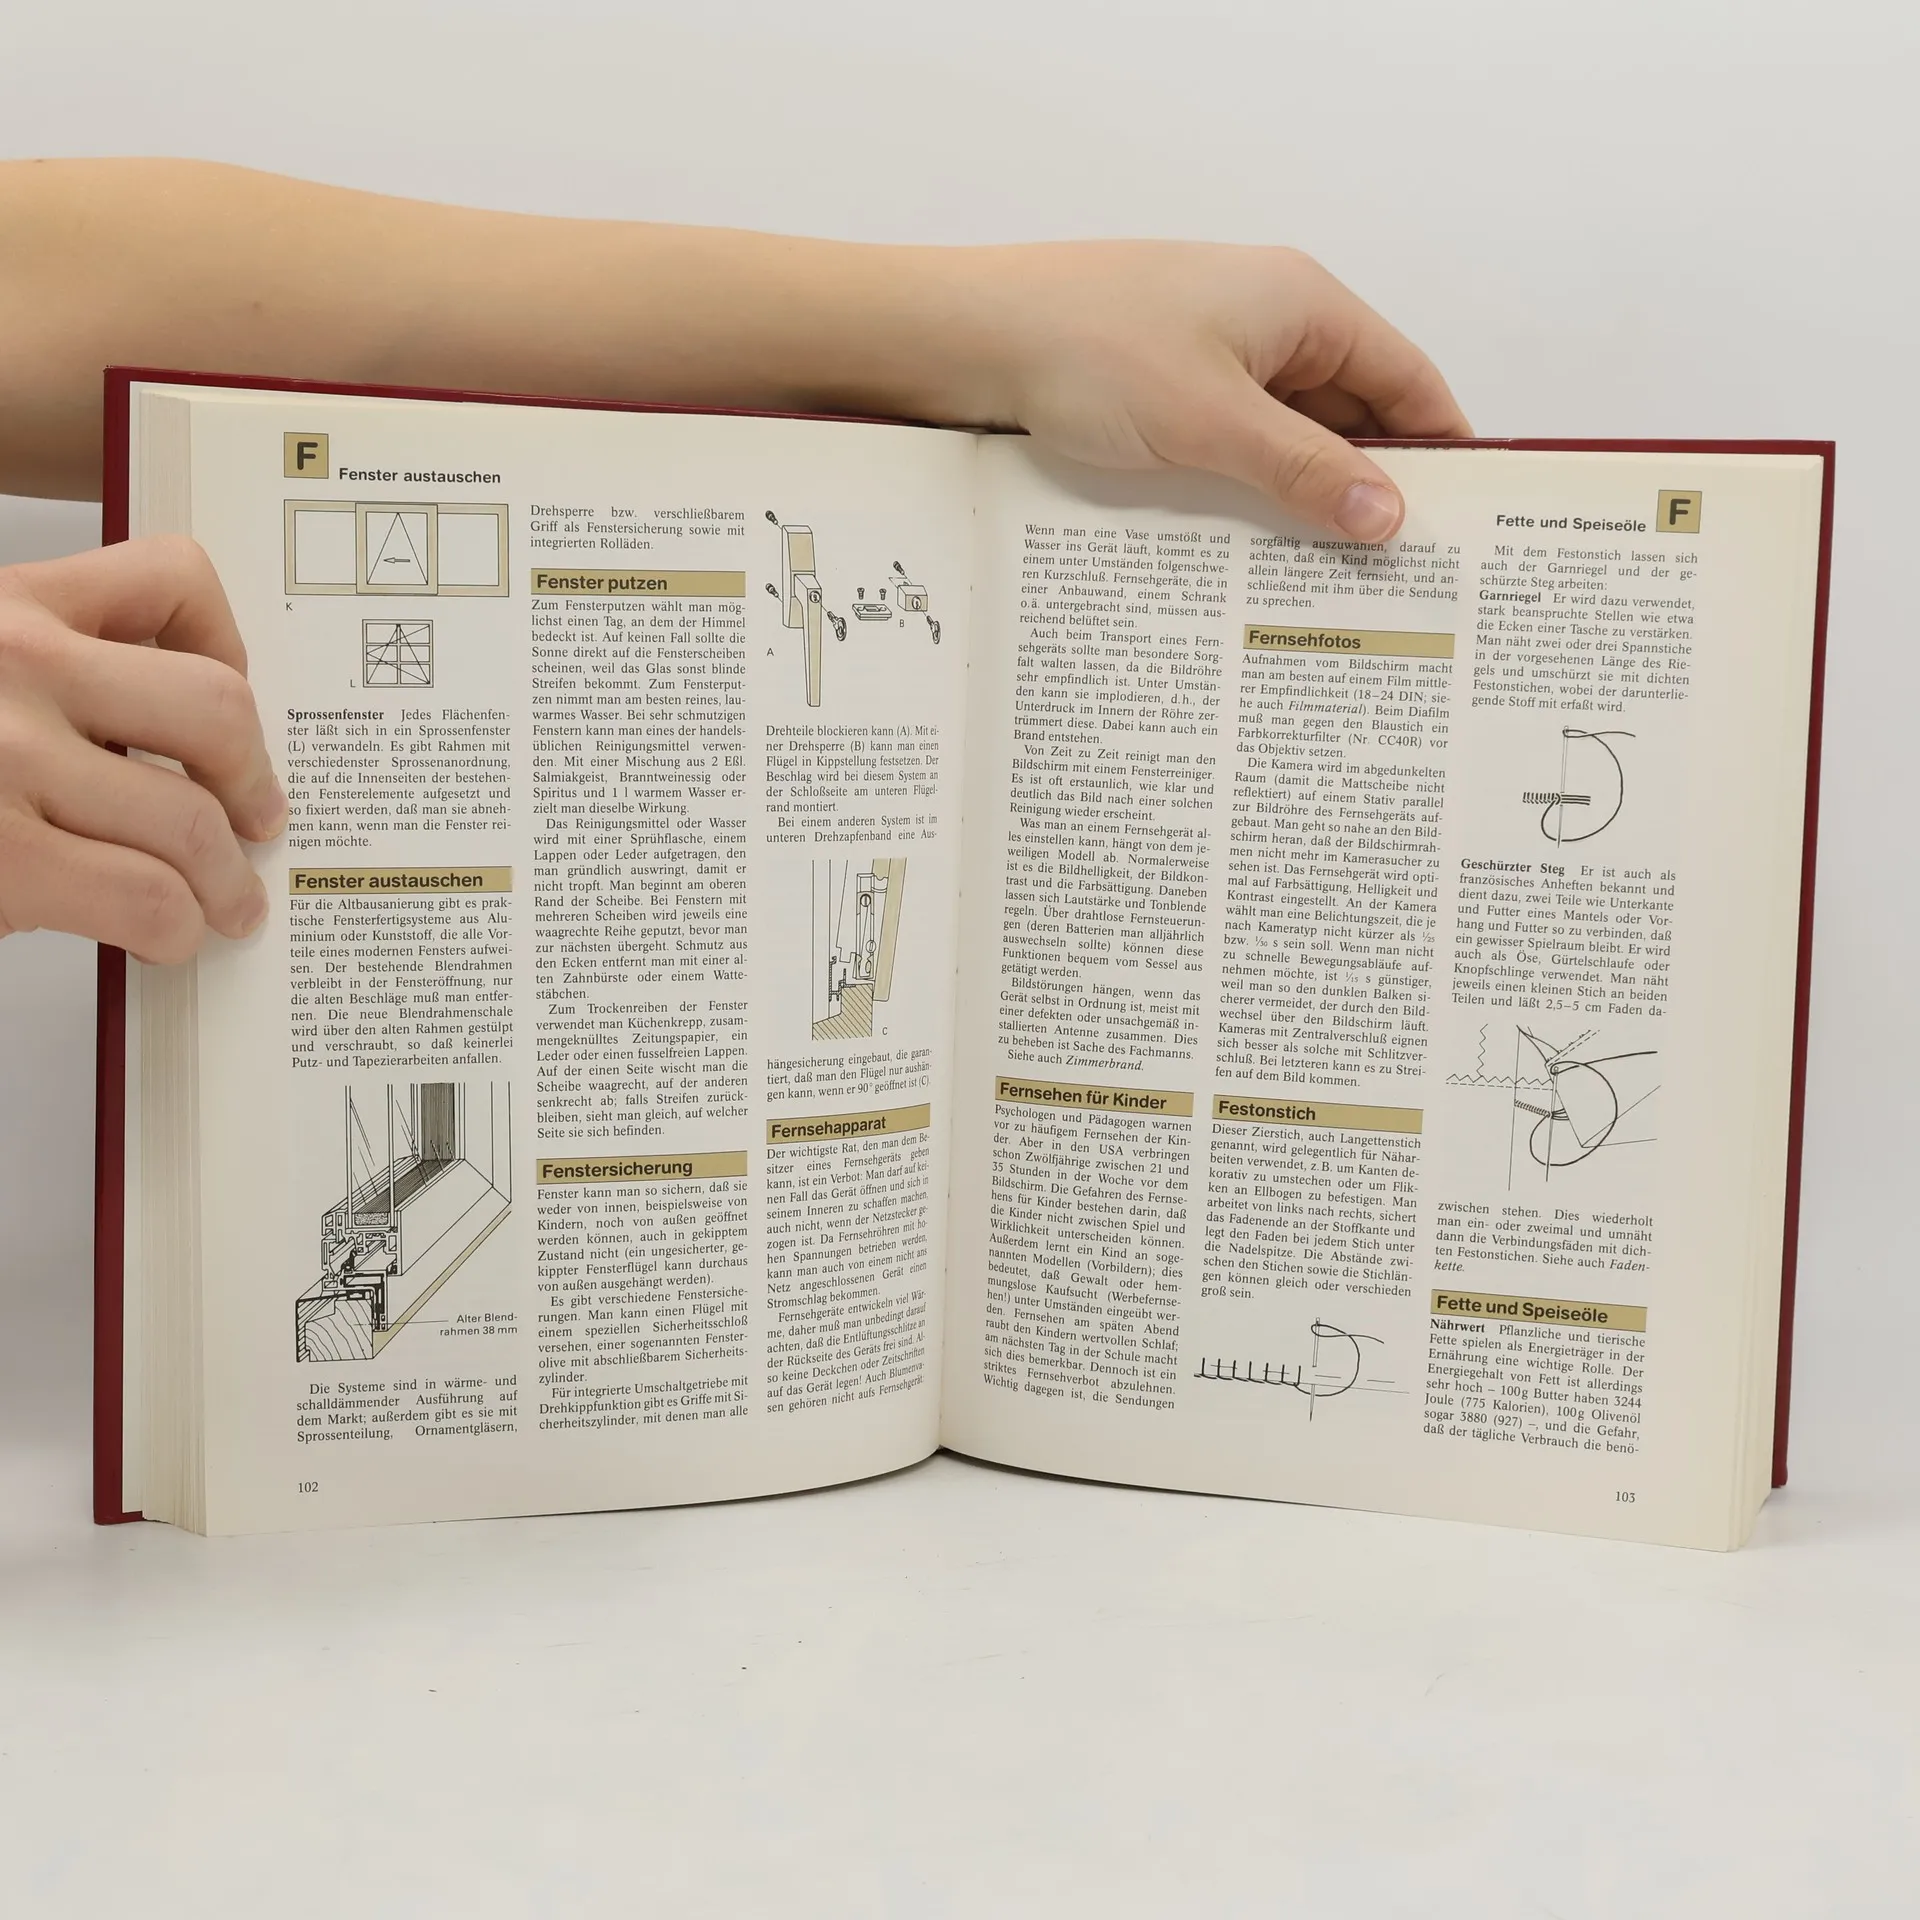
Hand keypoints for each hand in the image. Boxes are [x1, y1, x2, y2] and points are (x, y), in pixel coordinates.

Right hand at [0, 536, 284, 961]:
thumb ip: (47, 675)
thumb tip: (160, 739)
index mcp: (7, 607)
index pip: (171, 578)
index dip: (229, 647)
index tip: (233, 699)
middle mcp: (12, 665)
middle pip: (216, 711)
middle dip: (253, 781)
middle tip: (257, 822)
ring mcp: (4, 760)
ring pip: (193, 821)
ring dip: (226, 881)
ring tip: (224, 906)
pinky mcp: (3, 859)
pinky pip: (147, 895)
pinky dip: (177, 927)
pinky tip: (164, 934)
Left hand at [947, 241, 1470, 539]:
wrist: (971, 338)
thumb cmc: (1090, 349)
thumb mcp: (1212, 420)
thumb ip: (1304, 470)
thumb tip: (1389, 516)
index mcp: (1304, 304)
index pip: (1408, 381)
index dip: (1440, 451)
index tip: (1460, 525)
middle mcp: (1270, 323)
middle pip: (1353, 416)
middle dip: (1371, 489)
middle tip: (1395, 577)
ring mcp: (1217, 358)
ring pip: (1290, 439)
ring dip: (1306, 499)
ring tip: (1330, 582)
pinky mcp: (1170, 393)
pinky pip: (1236, 448)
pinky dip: (1252, 493)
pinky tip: (1254, 554)